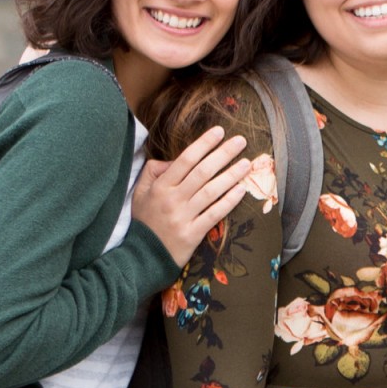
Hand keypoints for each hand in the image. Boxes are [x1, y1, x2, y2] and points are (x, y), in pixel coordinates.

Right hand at [132, 125, 251, 267]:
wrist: (142, 256)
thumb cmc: (145, 221)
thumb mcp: (140, 192)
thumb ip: (153, 171)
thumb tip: (174, 159)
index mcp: (160, 186)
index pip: (186, 160)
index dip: (204, 144)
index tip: (219, 132)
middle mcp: (173, 199)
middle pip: (202, 172)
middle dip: (223, 154)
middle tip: (241, 141)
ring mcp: (184, 217)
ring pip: (212, 191)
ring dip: (231, 175)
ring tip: (246, 163)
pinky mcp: (194, 234)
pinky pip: (215, 214)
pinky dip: (229, 201)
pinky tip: (241, 189)